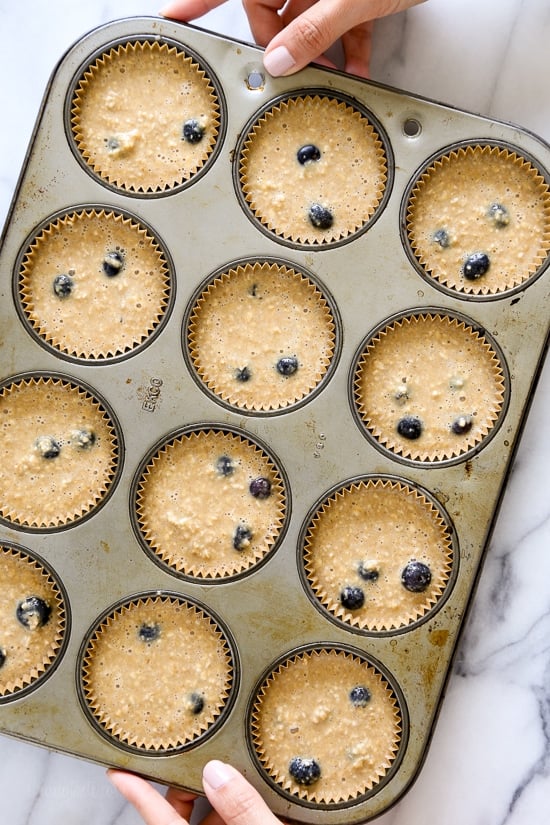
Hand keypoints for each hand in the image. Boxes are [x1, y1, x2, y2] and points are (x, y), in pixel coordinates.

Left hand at [108, 760, 283, 824]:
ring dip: (224, 804)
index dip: (139, 795)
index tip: (118, 773)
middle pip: (185, 820)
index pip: (162, 822)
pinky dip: (240, 818)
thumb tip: (216, 774)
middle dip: (190, 790)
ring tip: (243, 778)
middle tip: (196, 762)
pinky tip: (264, 804)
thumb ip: (243, 811)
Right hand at [159, 0, 425, 77]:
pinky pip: (333, 24)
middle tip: (290, 70)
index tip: (171, 19)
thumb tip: (279, 61)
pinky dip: (344, 48)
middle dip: (279, 44)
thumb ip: (314, 30)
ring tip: (328, 76)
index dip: (197, 1)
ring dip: (314, 53)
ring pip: (302, 22)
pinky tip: (354, 69)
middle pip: (267, 9)